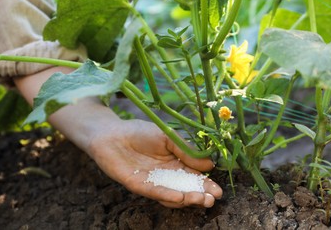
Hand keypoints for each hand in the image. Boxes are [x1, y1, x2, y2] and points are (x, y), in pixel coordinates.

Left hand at [14, 66, 221, 207]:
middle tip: (213, 199)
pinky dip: (169, 196)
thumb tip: (210, 164)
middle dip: (201, 195)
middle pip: (187, 189)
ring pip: (173, 195)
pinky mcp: (139, 185)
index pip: (194, 177)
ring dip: (188, 199)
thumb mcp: (169, 137)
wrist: (112, 133)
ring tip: (201, 199)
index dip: (206, 184)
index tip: (219, 190)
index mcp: (175, 163)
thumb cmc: (140, 132)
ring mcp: (153, 182)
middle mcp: (166, 175)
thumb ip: (187, 150)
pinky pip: (156, 192)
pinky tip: (182, 197)